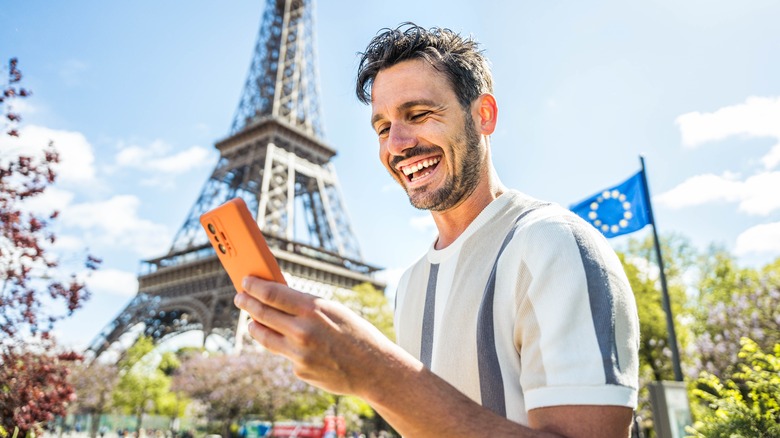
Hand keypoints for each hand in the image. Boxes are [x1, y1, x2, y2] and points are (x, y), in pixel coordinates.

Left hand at [234, 276, 395, 395]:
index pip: (272, 293)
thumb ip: (306, 306)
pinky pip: (286, 355)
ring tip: (251, 322)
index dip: (254, 286)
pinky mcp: (299, 370)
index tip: (245, 282)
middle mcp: (302, 331)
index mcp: (312, 309)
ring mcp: (298, 353)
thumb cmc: (357, 335)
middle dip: (247, 303)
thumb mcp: (334, 311)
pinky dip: (287, 349)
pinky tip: (296, 347)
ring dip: (255, 327)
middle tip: (240, 298)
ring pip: (265, 337)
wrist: (375, 369)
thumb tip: (278, 298)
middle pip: (262, 313)